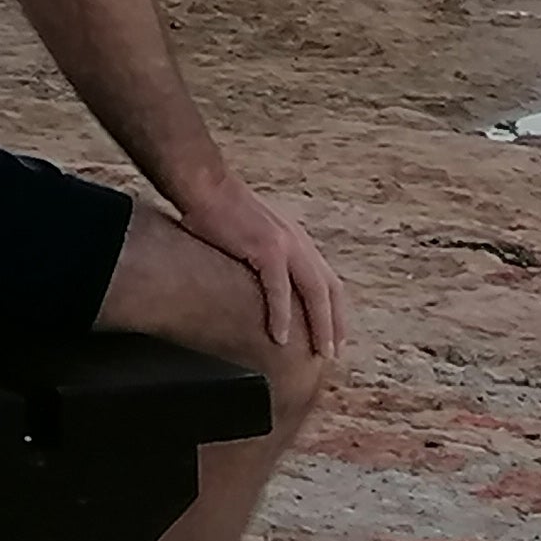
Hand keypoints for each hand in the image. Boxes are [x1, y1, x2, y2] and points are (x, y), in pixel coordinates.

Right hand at [177, 174, 346, 359]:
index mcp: (297, 239)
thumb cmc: (222, 211)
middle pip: (328, 288)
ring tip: (318, 351)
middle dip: (334, 323)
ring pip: (313, 290)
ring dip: (318, 324)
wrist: (205, 186)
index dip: (334, 309)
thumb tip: (265, 288)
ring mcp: (284, 243)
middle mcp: (298, 241)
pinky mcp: (265, 247)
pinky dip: (282, 314)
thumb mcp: (257, 234)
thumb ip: (268, 257)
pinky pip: (279, 288)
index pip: (326, 279)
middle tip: (333, 353)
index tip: (335, 335)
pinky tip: (280, 336)